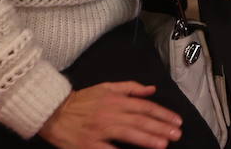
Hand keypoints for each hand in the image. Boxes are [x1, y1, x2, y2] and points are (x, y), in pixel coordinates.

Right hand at [38, 82, 183, 148]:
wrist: (54, 111)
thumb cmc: (82, 100)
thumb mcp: (106, 87)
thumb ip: (130, 88)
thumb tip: (151, 89)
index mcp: (116, 100)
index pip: (144, 106)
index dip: (162, 114)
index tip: (176, 121)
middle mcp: (110, 113)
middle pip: (140, 120)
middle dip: (160, 128)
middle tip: (177, 134)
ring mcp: (100, 130)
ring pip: (128, 133)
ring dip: (147, 139)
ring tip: (163, 144)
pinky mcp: (89, 144)